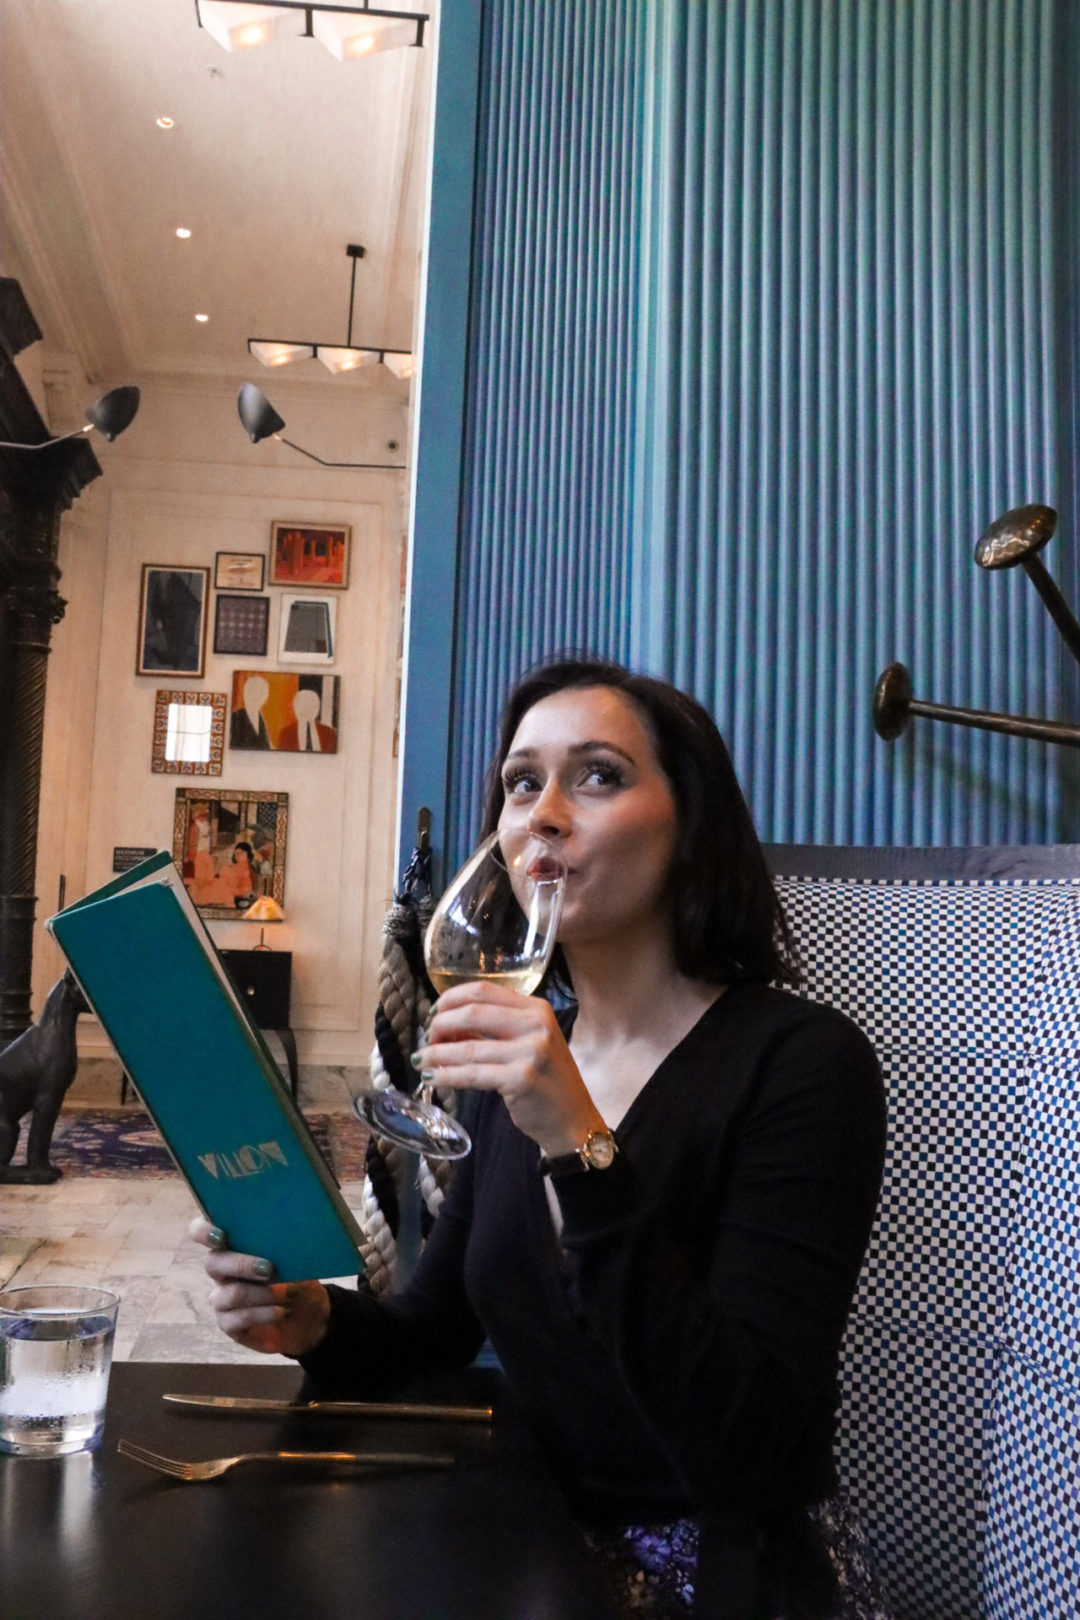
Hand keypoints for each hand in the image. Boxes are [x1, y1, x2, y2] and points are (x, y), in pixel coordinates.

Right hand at [189, 1217, 330, 1356]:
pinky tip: (280, 1312)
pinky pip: (237, 1319)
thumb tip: (279, 1238)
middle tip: (269, 1269)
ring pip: (230, 1294)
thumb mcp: (295, 1261)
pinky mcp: (228, 1324)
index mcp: (233, 1247)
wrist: (309, 1317)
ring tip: (286, 1295)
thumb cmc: (298, 1280)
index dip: (203, 1231)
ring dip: (261, 1294)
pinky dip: (263, 1314)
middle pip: (212, 1263)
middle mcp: (222, 1271)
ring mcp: (222, 1299)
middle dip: (241, 1264)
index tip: (219, 1237)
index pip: (202, 1232)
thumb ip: (281, 1248)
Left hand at [420, 982, 604, 1157]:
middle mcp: (536, 1024)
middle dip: (441, 1024)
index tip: (434, 1012)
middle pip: (472, 1012)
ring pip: (468, 1047)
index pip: (484, 990)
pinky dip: (446, 1075)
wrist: (573, 1120)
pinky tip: (432, 1077)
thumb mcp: (528, 1044)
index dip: (451, 999)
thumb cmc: (546, 1082)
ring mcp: (531, 1052)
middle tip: (428, 1039)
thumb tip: (448, 1023)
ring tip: (421, 1060)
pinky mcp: (521, 1079)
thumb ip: (494, 1030)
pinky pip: (471, 1074)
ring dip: (437, 1054)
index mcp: (536, 1009)